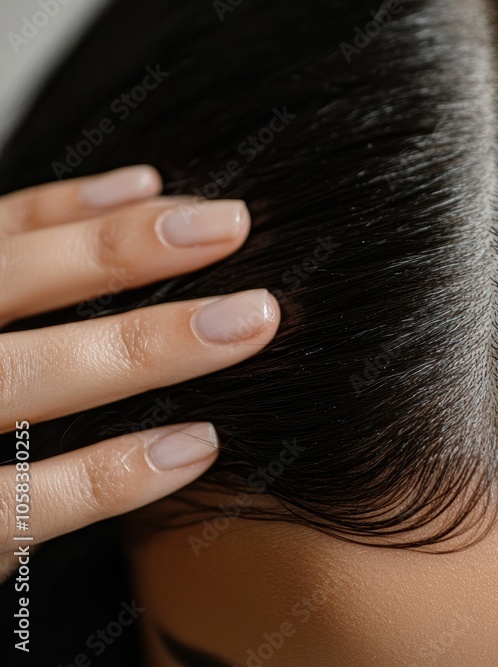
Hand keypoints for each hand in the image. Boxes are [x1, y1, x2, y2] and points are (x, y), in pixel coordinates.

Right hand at [0, 165, 280, 580]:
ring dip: (145, 346)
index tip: (173, 193)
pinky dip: (111, 473)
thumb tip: (142, 191)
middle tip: (234, 226)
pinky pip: (23, 502)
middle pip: (11, 283)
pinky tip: (199, 444)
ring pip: (24, 377)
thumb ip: (30, 279)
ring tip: (249, 323)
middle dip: (123, 250)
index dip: (84, 209)